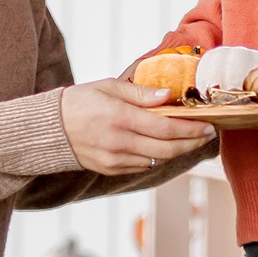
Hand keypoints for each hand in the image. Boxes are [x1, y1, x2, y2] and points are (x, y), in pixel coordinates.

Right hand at [62, 78, 215, 174]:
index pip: (166, 127)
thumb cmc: (79, 101)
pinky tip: (165, 147)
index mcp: (120, 117)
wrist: (49, 129)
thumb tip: (168, 97)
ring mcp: (115, 159)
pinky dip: (157, 158)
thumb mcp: (108, 87)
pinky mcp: (110, 169)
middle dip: (192, 142)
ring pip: (158, 160)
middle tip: (208, 135)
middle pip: (168, 148)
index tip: (209, 125)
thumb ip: (140, 93)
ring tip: (191, 140)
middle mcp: (120, 141)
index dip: (191, 128)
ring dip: (178, 151)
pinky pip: (142, 166)